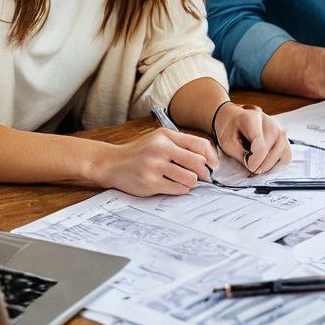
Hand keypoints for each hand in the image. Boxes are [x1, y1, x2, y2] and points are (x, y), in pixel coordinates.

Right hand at [96, 129, 217, 195]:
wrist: (112, 163)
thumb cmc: (140, 152)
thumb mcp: (159, 139)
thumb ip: (181, 145)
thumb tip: (208, 160)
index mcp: (166, 136)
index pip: (199, 145)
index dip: (211, 157)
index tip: (213, 166)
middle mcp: (161, 149)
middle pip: (198, 163)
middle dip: (204, 173)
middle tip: (203, 177)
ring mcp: (155, 166)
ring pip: (190, 178)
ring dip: (192, 182)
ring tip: (184, 180)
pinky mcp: (150, 183)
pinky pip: (178, 189)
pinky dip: (181, 189)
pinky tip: (174, 185)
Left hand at [213, 102, 291, 174]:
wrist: (234, 118)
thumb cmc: (230, 129)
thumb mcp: (227, 142)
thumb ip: (241, 155)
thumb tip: (253, 168)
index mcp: (253, 118)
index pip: (261, 144)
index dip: (255, 160)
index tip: (249, 166)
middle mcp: (270, 122)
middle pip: (273, 149)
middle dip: (262, 164)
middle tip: (251, 168)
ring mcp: (279, 129)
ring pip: (283, 154)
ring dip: (270, 165)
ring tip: (258, 166)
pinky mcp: (283, 138)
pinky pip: (286, 156)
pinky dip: (278, 165)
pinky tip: (266, 164)